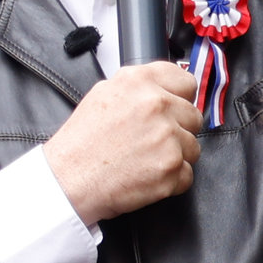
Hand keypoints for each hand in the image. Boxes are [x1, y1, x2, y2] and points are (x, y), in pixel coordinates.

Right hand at [40, 60, 202, 225]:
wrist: (69, 180)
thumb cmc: (81, 144)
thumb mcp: (104, 95)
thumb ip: (138, 88)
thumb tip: (163, 91)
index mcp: (139, 82)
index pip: (186, 81)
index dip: (181, 98)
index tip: (174, 109)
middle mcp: (156, 105)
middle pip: (193, 116)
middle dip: (179, 130)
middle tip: (152, 142)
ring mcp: (167, 136)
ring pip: (193, 147)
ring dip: (175, 156)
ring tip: (145, 160)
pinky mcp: (171, 167)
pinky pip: (187, 174)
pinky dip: (171, 180)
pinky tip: (146, 176)